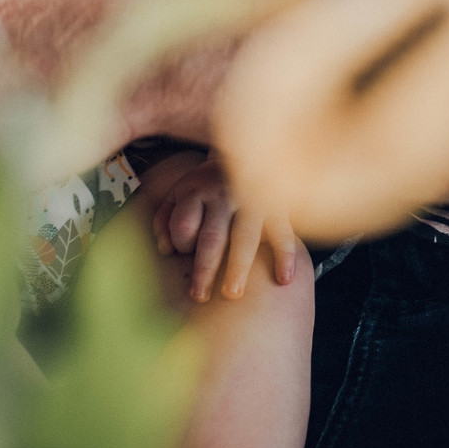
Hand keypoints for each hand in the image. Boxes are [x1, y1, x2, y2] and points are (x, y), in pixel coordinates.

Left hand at [144, 151, 298, 301]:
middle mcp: (223, 196)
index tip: (185, 252)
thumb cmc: (205, 184)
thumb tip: (165, 250)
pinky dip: (284, 255)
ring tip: (233, 294)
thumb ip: (164, 220)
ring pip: (246, 237)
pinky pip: (282, 232)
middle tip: (199, 297)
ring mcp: (252, 200)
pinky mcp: (277, 206)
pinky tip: (283, 278)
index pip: (184, 225)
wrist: (244, 150)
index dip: (181, 243)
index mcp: (196, 191)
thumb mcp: (177, 193)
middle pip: (212, 236)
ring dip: (239, 267)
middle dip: (205, 269)